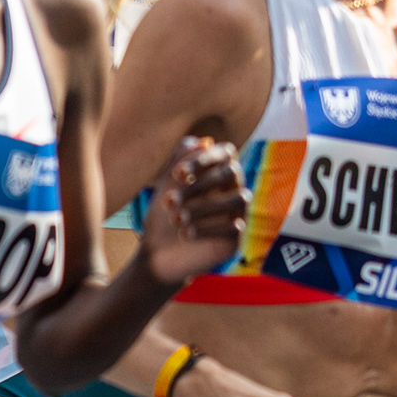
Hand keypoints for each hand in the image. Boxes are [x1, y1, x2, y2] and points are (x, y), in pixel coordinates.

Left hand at [139, 137, 246, 289]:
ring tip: (176, 220)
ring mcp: (238, 214)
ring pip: (239, 198)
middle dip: (200, 184)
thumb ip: (181, 160)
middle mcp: (232, 190)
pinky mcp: (236, 238)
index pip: (225, 153)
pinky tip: (185, 234)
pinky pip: (235, 226)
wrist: (158, 254)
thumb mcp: (167, 185)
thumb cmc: (163, 215)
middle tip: (170, 201)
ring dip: (203, 207)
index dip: (204, 159)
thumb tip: (202, 142)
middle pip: (233, 172)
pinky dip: (208, 228)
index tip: (178, 174)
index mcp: (217, 173)